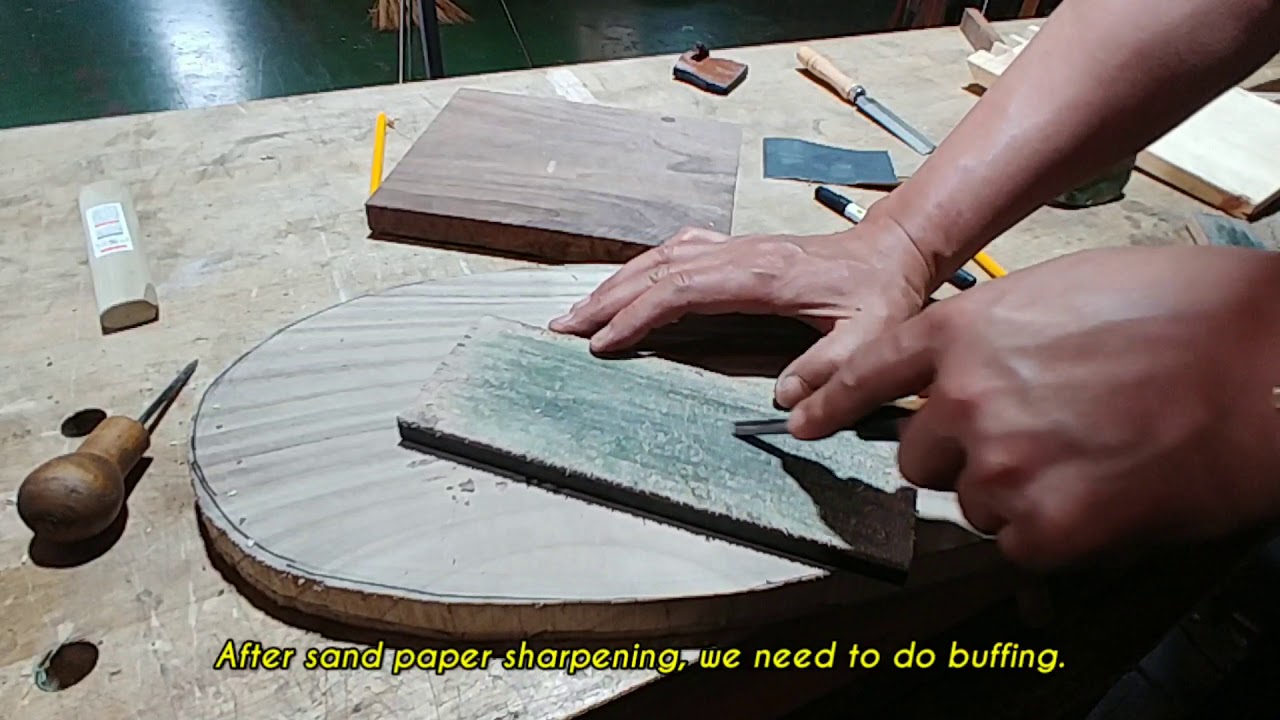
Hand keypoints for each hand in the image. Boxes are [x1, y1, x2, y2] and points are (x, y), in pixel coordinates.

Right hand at [549, 217, 933, 405]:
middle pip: (658, 269)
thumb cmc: (881, 295)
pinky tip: (630, 283)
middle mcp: (740, 254)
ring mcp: (736, 247)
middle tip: (563, 327)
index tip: (602, 342)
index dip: (638, 314)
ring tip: (581, 310)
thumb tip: (786, 403)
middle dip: (607, 298)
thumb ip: (833, 370)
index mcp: (762, 275)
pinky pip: (678, 252)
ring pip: (662, 256)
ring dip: (618, 282)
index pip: (682, 290)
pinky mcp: (739, 249)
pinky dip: (644, 269)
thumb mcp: (872, 337)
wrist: (894, 250)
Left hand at [788, 245, 1279, 568]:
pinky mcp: (1045, 530)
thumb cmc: (1185, 314)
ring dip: (1015, 491)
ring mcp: (1000, 468)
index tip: (803, 421)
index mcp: (964, 333)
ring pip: (973, 502)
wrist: (1265, 366)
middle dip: (960, 453)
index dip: (832, 401)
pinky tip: (1105, 492)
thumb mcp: (1064, 292)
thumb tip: (970, 372)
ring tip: (1088, 456)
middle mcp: (964, 401)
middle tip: (1031, 437)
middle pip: (918, 455)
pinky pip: (1019, 545)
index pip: (867, 374)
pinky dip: (1056, 531)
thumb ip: (995, 335)